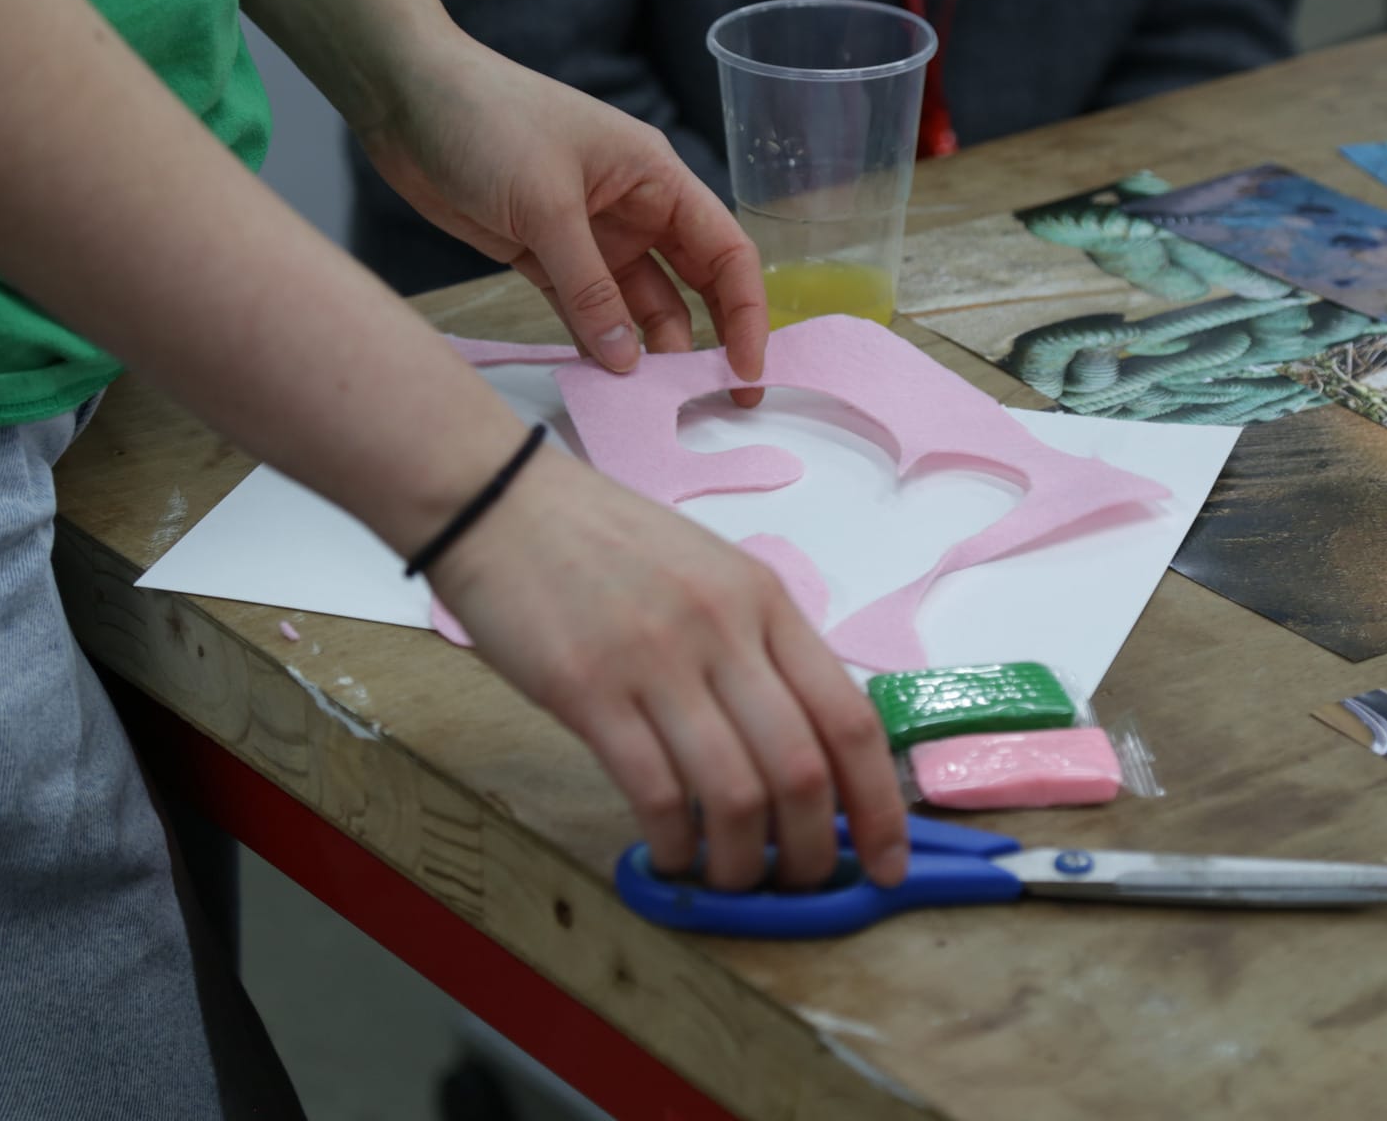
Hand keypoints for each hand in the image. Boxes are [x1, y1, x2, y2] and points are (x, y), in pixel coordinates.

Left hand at [359, 39, 765, 396]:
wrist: (405, 95)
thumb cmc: (487, 120)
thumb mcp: (547, 203)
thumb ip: (588, 285)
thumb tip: (627, 359)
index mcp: (654, 177)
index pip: (724, 251)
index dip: (746, 312)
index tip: (746, 367)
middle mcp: (632, 209)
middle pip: (691, 285)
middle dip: (707, 340)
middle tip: (716, 399)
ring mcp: (588, 235)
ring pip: (635, 305)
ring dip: (644, 348)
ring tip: (649, 400)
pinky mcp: (542, 255)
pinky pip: (584, 309)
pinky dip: (595, 341)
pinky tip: (603, 379)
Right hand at [428, 446, 909, 890]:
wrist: (499, 502)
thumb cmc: (604, 542)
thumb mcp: (710, 575)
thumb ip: (758, 650)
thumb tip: (803, 751)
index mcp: (765, 602)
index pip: (851, 718)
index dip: (880, 805)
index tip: (886, 862)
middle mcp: (724, 631)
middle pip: (803, 768)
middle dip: (814, 850)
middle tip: (802, 885)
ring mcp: (657, 661)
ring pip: (736, 792)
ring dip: (744, 860)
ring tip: (732, 881)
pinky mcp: (588, 691)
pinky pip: (655, 791)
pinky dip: (675, 842)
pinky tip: (671, 856)